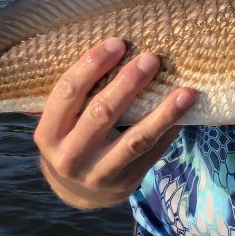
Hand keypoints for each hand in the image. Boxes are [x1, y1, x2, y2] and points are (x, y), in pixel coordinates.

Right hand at [34, 37, 195, 208]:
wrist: (78, 192)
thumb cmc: (72, 139)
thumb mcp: (61, 123)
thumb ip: (76, 95)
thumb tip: (113, 46)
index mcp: (48, 134)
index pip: (67, 92)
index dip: (92, 65)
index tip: (118, 43)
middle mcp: (69, 157)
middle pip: (101, 113)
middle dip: (128, 83)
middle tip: (151, 58)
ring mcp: (98, 174)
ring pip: (135, 140)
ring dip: (163, 113)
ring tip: (185, 91)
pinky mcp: (125, 183)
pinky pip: (152, 153)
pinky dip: (170, 130)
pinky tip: (186, 111)